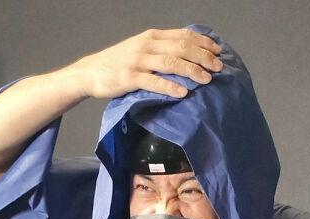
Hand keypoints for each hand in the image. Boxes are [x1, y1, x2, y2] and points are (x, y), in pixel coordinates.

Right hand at [72, 28, 222, 100]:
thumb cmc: (118, 64)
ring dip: (192, 70)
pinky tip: (183, 92)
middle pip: (181, 47)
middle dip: (203, 57)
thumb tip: (184, 57)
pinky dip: (170, 86)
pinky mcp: (131, 77)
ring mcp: (139, 60)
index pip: (183, 35)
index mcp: (152, 36)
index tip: (217, 51)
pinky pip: (154, 81)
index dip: (202, 42)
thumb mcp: (141, 50)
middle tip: (218, 67)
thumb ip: (160, 50)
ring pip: (172, 62)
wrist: (91, 72)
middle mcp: (148, 45)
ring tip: (207, 79)